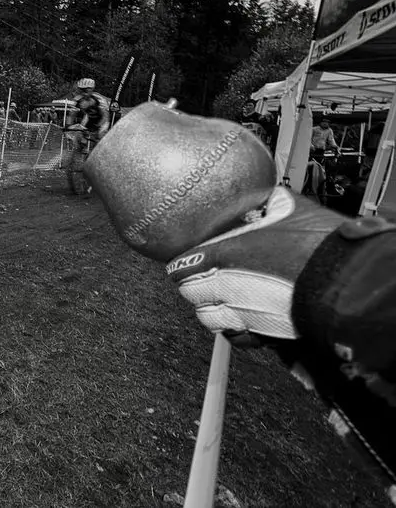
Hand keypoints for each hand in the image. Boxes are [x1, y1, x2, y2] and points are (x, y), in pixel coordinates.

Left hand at [165, 186, 347, 344]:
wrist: (349, 283)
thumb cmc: (321, 248)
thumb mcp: (292, 208)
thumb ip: (271, 202)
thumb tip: (268, 195)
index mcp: (225, 255)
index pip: (182, 267)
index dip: (184, 265)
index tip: (188, 263)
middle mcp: (227, 287)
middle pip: (191, 293)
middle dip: (197, 286)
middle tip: (208, 277)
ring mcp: (244, 314)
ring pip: (208, 318)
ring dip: (213, 309)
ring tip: (225, 299)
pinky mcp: (264, 335)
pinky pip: (236, 338)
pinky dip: (236, 330)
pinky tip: (244, 319)